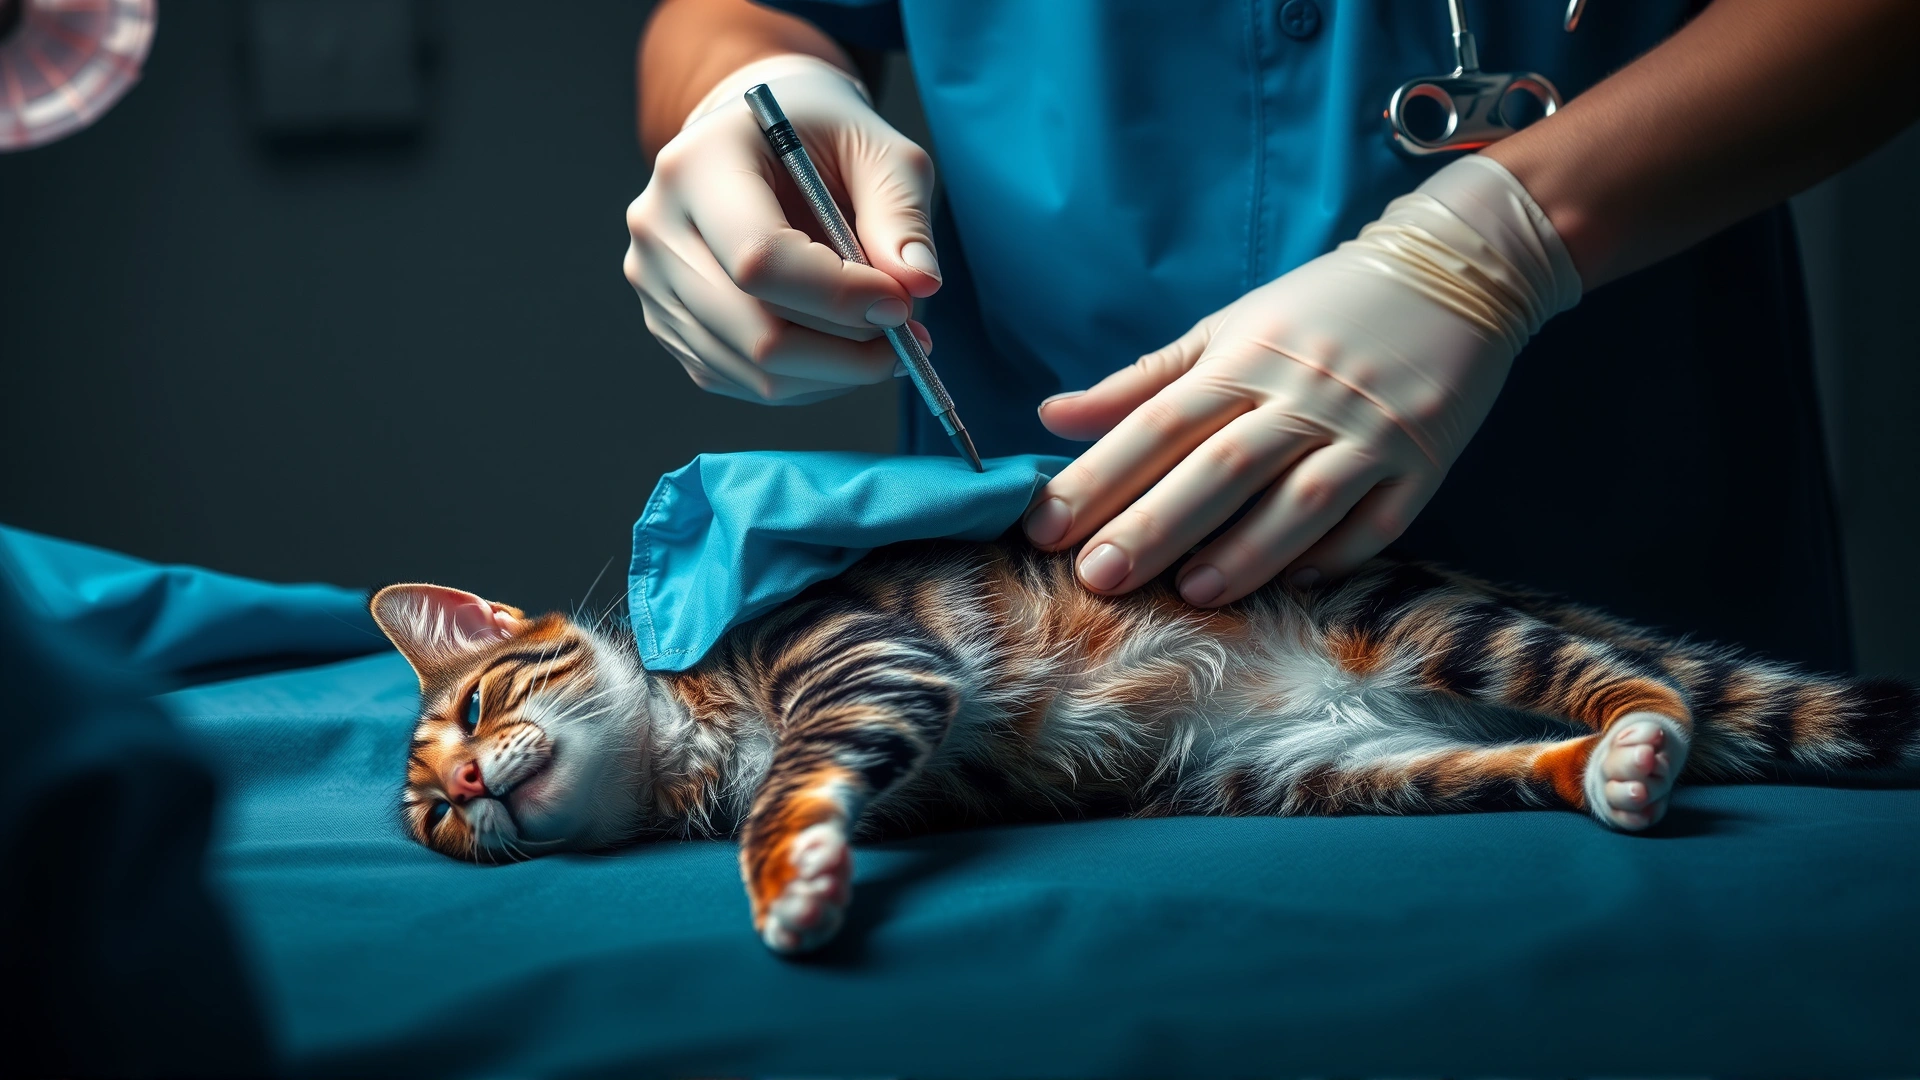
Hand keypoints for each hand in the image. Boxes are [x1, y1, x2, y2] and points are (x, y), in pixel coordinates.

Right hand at [624, 55, 940, 403]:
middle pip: (755, 332)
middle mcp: (659, 228)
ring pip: (753, 371)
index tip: (902, 305)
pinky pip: (744, 382)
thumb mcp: (878, 151)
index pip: (760, 260)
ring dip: (835, 372)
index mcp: (698, 165)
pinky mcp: (669, 325)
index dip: (838, 298)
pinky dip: (808, 379)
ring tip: (885, 342)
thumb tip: (918, 287)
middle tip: (909, 340)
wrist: (760, 142)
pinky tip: (840, 347)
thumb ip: (901, 214)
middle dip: (848, 351)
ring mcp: (654, 283)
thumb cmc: (823, 138)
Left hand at [1023, 155, 1581, 605]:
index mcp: (1244, 358)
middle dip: (1154, 525)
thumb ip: (1141, 380)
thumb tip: (1051, 416)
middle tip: (1097, 577)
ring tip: (1192, 592)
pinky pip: (1375, 522)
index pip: (1158, 424)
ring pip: (1301, 501)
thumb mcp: (1227, 328)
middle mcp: (1303, 394)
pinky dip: (1333, 556)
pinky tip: (1289, 584)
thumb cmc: (1320, 311)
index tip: (1045, 526)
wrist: (1451, 273)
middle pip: (1219, 467)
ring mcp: (1368, 431)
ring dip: (1246, 551)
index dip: (1099, 476)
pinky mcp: (1424, 461)